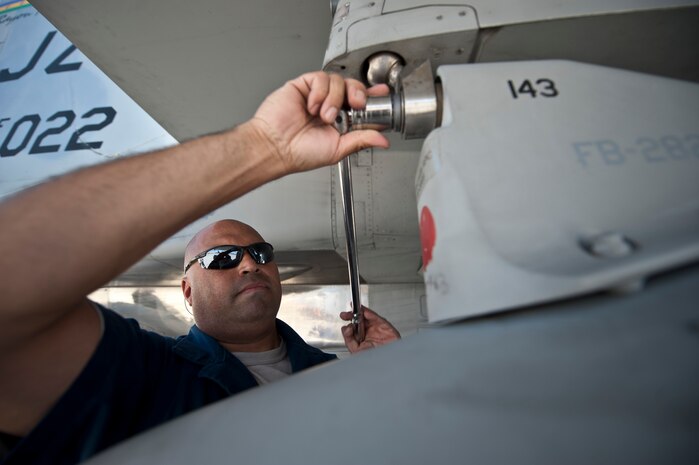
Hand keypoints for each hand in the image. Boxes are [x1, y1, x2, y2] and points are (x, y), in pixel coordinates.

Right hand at [249, 71, 389, 173]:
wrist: (276, 147)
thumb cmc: (300, 153)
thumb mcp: (338, 149)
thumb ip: (361, 140)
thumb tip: (383, 140)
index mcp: (341, 121)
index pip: (362, 103)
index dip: (374, 96)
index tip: (383, 94)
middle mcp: (331, 106)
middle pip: (354, 86)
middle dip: (358, 93)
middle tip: (356, 104)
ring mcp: (318, 95)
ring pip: (339, 80)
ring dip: (334, 98)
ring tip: (324, 115)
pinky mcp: (304, 85)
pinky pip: (320, 77)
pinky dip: (320, 92)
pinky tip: (312, 106)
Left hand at [340, 306, 400, 352]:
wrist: (389, 357)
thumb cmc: (376, 359)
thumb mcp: (357, 351)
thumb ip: (349, 340)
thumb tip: (347, 329)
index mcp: (361, 341)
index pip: (352, 331)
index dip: (347, 328)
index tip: (347, 328)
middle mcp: (367, 333)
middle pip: (357, 321)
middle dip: (349, 317)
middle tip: (344, 315)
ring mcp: (375, 328)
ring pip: (364, 317)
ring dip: (357, 312)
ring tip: (351, 311)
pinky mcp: (382, 323)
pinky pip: (373, 315)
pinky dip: (367, 311)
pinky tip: (361, 310)